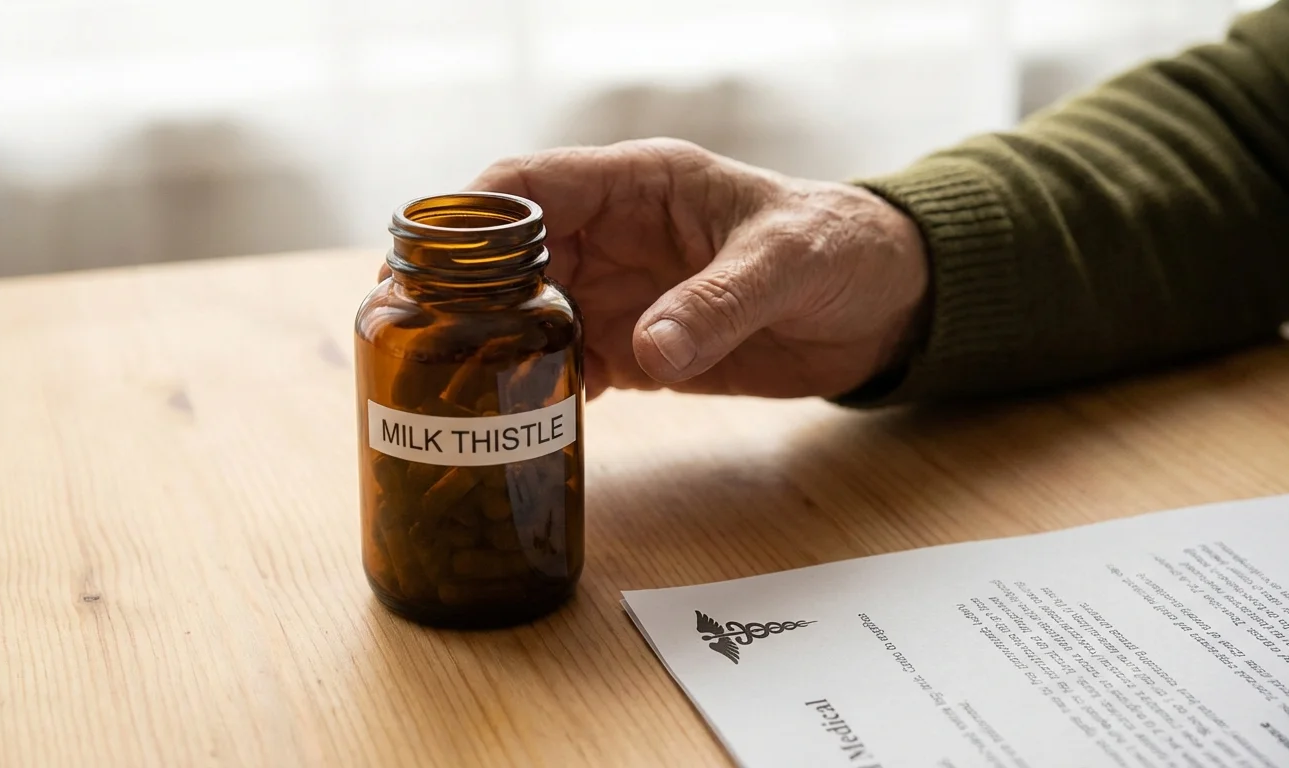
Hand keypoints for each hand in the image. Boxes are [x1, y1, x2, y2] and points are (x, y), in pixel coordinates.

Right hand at [465, 138, 929, 399]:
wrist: (883, 303)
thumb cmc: (840, 247)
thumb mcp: (786, 262)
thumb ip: (718, 302)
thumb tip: (648, 351)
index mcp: (638, 185)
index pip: (529, 187)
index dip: (469, 222)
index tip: (420, 265)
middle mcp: (614, 236)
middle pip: (510, 258)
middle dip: (457, 294)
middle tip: (406, 337)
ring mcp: (622, 294)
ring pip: (529, 316)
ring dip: (491, 347)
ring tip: (444, 389)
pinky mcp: (639, 348)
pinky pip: (571, 365)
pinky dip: (543, 388)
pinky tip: (524, 417)